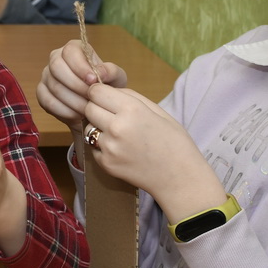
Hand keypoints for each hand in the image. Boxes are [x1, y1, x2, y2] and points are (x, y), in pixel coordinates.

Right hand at [37, 40, 126, 136]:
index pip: (70, 51)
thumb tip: (100, 72)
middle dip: (76, 84)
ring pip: (53, 86)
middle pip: (57, 66)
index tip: (93, 80)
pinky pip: (47, 101)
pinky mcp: (42, 93)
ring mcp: (47, 76)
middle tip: (91, 98)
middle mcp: (56, 59)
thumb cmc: (107, 87)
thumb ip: (111, 71)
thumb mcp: (116, 78)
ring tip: (88, 109)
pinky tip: (77, 116)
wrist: (98, 106)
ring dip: (73, 100)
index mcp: (74, 49)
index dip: (80, 66)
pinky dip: (64, 110)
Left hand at [83, 84, 224, 221]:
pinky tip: (119, 149)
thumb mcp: (158, 111)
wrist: (179, 178)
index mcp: (132, 110)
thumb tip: (108, 90)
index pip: (96, 92)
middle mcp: (117, 127)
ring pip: (88, 129)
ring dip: (97, 127)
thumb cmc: (174, 142)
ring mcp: (109, 148)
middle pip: (89, 108)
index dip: (98, 92)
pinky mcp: (105, 164)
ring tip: (116, 133)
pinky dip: (101, 146)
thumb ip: (131, 98)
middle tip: (111, 115)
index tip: (105, 97)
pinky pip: (93, 147)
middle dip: (96, 108)